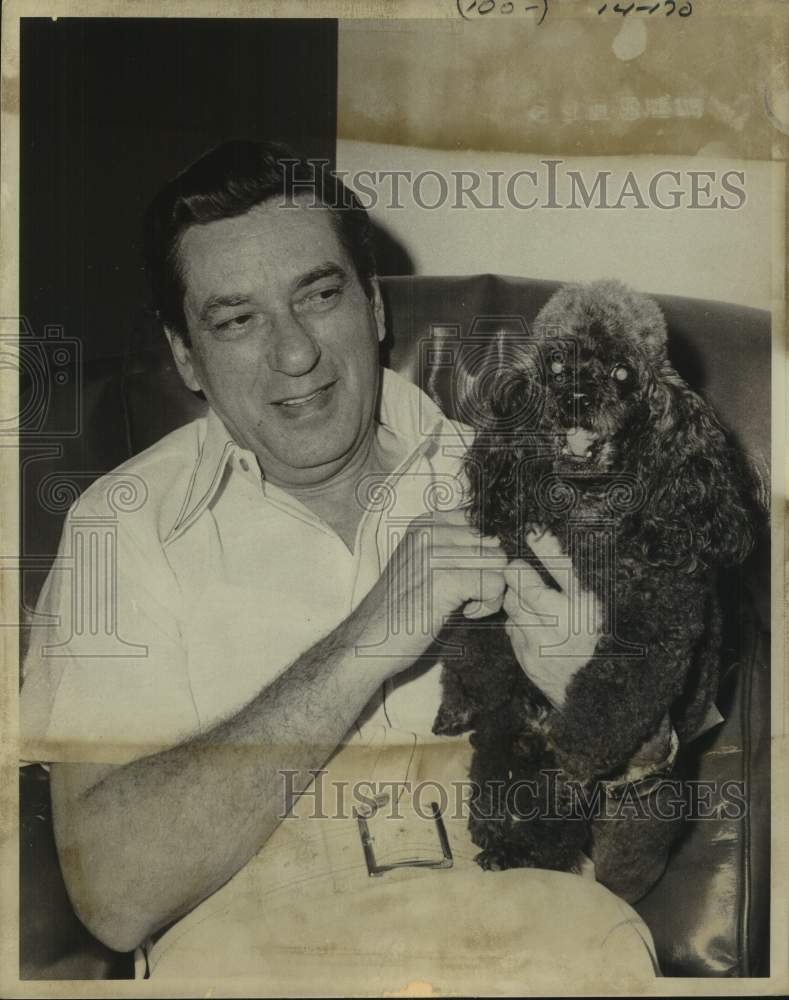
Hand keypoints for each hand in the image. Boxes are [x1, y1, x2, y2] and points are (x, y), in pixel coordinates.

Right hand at [360, 509, 508, 673]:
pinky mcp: (443, 580)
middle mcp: (429, 530)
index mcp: (426, 522)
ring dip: (491, 590)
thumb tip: (500, 543)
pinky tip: (465, 613)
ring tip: (465, 605)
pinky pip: (494, 583)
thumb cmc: (401, 608)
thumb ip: (457, 547)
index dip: (486, 551)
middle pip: (495, 543)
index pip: (484, 522)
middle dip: (491, 572)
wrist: (368, 640)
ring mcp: (435, 553)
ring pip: (498, 563)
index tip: (467, 573)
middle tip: (467, 596)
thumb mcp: (426, 564)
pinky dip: (487, 604)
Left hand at [503, 530, 601, 710]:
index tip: (533, 532)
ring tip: (534, 603)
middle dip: (519, 572)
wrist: (604, 699)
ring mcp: (542, 642)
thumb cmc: (607, 645)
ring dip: (517, 598)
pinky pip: (512, 628)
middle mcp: (565, 623)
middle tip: (521, 570)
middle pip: (522, 582)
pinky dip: (519, 624)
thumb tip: (550, 543)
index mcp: (590, 606)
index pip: (563, 567)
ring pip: (511, 603)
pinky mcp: (528, 658)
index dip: (546, 547)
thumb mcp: (603, 609)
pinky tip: (535, 628)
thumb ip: (578, 581)